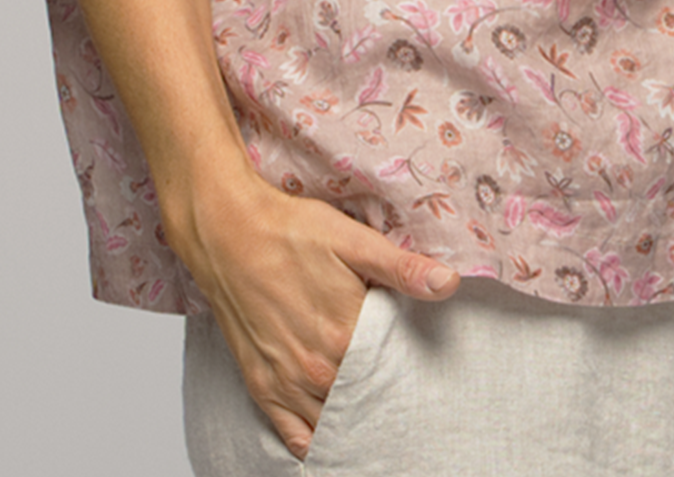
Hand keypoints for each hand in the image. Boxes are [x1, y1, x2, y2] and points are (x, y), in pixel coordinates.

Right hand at [171, 150, 458, 460]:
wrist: (224, 230)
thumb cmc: (288, 230)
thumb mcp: (351, 239)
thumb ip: (400, 268)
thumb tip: (448, 283)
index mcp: (345, 335)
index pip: (393, 372)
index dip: (409, 372)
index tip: (423, 372)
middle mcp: (316, 369)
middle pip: (364, 401)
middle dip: (384, 401)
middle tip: (403, 400)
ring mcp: (286, 381)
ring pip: (330, 423)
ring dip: (352, 423)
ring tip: (373, 421)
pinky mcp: (259, 384)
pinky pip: (291, 433)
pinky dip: (312, 443)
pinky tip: (330, 441)